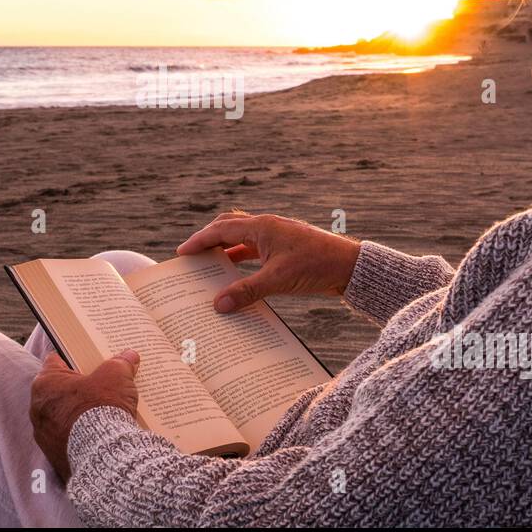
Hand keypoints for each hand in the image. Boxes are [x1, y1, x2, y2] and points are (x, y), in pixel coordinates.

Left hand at [29, 350, 140, 481]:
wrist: (102, 454)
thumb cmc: (101, 408)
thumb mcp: (116, 376)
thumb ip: (120, 363)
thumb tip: (129, 356)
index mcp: (45, 383)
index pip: (56, 361)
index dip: (75, 358)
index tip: (88, 360)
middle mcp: (37, 408)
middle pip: (59, 390)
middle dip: (77, 388)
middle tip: (100, 386)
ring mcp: (44, 434)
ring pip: (61, 416)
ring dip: (76, 414)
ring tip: (102, 414)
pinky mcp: (53, 455)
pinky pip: (66, 440)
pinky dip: (78, 436)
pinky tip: (98, 435)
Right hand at [177, 211, 361, 312]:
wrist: (350, 266)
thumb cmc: (316, 266)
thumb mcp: (278, 280)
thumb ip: (246, 292)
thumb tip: (218, 304)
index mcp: (261, 227)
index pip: (220, 230)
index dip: (199, 241)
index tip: (182, 253)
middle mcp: (266, 227)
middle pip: (228, 227)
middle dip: (208, 240)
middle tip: (192, 256)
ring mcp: (276, 236)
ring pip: (242, 238)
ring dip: (225, 250)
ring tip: (209, 266)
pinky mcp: (285, 248)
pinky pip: (255, 249)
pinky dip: (241, 259)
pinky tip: (236, 275)